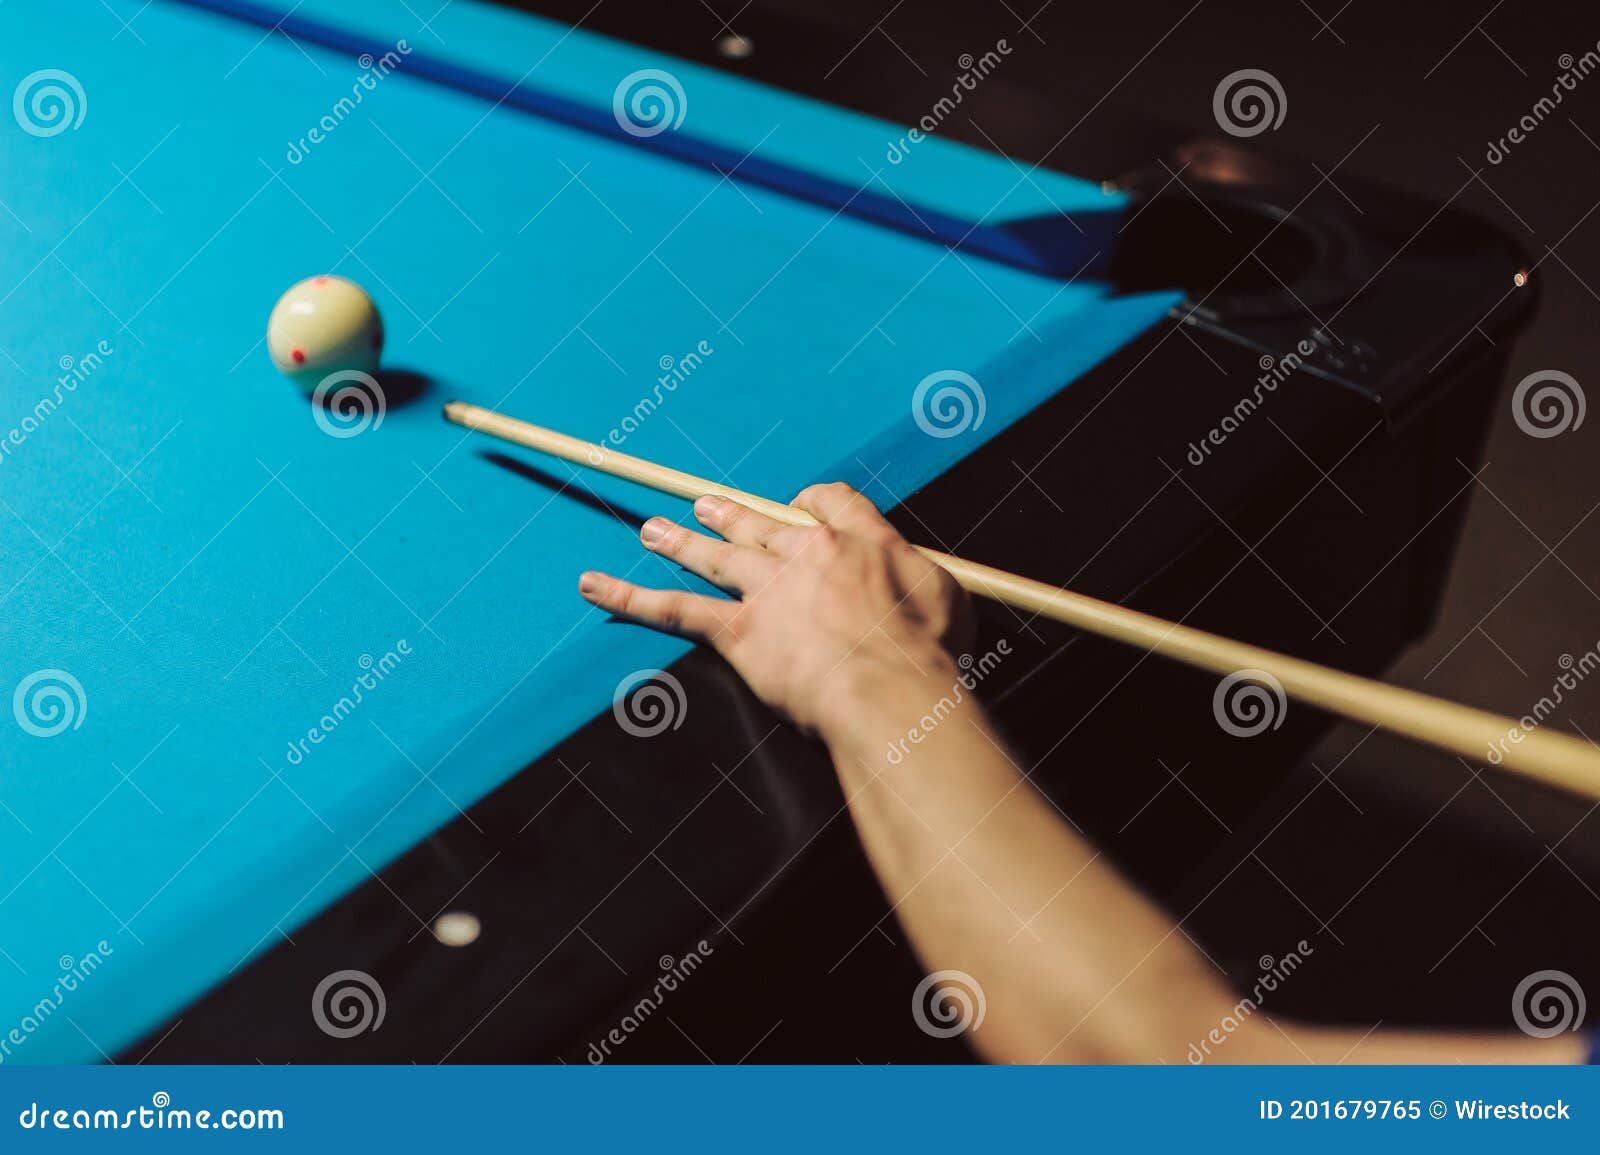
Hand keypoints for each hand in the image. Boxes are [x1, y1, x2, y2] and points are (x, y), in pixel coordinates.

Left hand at [578, 482, 974, 738]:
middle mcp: (805, 553)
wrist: (889, 689)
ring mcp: (766, 589)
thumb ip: (925, 579)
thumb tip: (925, 584)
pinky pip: (673, 609)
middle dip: (729, 512)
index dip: (810, 503)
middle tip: (704, 505)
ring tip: (653, 529)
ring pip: (714, 555)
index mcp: (859, 539)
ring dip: (679, 541)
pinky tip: (593, 585)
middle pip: (759, 521)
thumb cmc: (926, 651)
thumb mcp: (949, 597)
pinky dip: (627, 596)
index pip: (828, 502)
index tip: (801, 506)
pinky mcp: (737, 630)